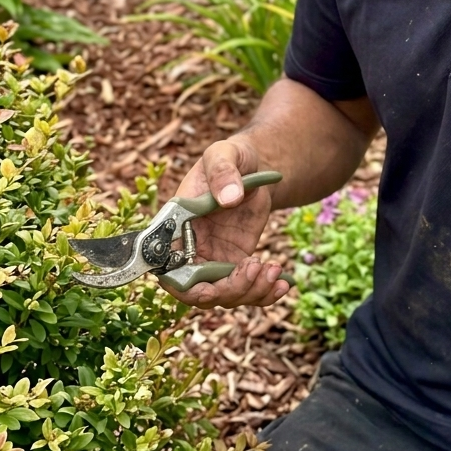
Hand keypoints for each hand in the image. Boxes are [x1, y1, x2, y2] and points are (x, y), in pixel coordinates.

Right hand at [168, 135, 290, 309]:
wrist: (253, 165)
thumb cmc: (229, 157)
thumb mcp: (223, 154)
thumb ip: (223, 172)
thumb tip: (229, 198)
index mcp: (177, 227)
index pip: (167, 269)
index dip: (183, 287)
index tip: (208, 289)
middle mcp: (191, 249)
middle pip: (199, 291)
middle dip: (227, 290)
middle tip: (254, 268)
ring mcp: (214, 259)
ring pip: (225, 295)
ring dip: (250, 292)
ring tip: (274, 271)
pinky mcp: (237, 262)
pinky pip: (247, 289)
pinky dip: (265, 293)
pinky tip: (283, 283)